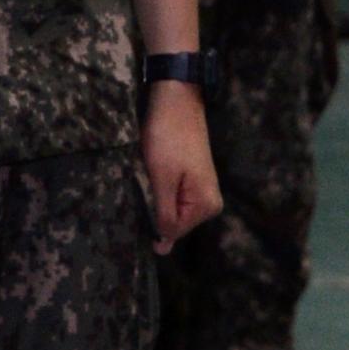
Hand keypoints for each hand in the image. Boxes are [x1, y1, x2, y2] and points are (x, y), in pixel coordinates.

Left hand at [141, 81, 222, 250]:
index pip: (172, 231)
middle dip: (154, 208)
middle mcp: (210, 202)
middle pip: (173, 221)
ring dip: (155, 197)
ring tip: (147, 175)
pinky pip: (173, 195)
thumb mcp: (162, 179)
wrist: (176, 101)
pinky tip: (150, 173)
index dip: (150, 219)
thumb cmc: (168, 138)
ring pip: (171, 208)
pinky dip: (159, 188)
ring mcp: (202, 190)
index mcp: (206, 206)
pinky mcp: (193, 178)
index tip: (138, 199)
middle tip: (142, 182)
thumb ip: (165, 215)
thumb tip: (164, 248)